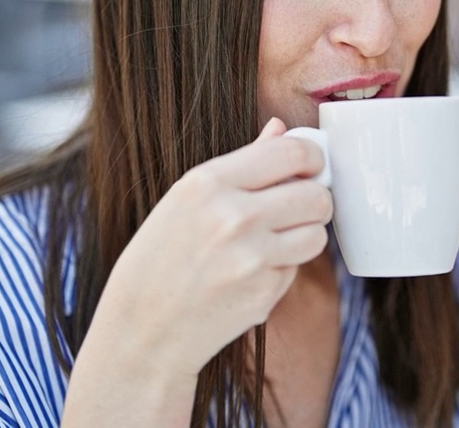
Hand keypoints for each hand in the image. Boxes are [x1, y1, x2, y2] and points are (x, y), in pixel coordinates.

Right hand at [86, 118, 331, 376]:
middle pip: (315, 195)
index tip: (312, 166)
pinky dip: (283, 269)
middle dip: (315, 200)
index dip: (313, 157)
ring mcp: (251, 258)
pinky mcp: (264, 293)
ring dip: (305, 236)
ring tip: (275, 241)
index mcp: (209, 183)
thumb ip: (242, 163)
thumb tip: (280, 128)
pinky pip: (297, 268)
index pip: (291, 153)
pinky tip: (251, 274)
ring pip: (317, 234)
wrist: (142, 329)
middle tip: (299, 207)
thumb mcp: (187, 200)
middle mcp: (233, 217)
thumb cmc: (160, 259)